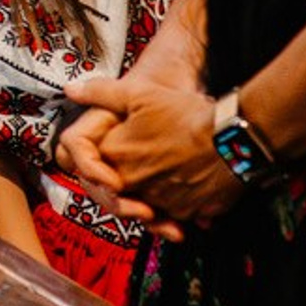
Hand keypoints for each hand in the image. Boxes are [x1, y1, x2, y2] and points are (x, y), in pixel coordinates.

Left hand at [63, 73, 240, 237]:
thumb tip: (72, 90)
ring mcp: (165, 202)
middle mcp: (137, 185)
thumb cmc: (185, 114)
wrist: (233, 138)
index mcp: (118, 158)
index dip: (95, 166)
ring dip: (152, 200)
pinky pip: (177, 215)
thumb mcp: (138, 93)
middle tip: (135, 174)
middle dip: (123, 187)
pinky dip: (178, 207)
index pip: (93, 171)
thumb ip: (100, 93)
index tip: (105, 161)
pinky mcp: (191, 212)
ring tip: (162, 179)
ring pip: (149, 206)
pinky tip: (185, 189)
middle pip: (120, 194)